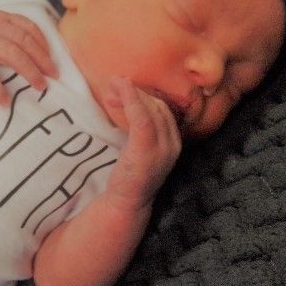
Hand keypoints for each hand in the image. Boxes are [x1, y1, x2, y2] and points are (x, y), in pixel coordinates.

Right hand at [0, 4, 58, 104]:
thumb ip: (7, 29)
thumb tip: (34, 49)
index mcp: (0, 17)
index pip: (29, 28)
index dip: (44, 44)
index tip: (54, 59)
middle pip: (24, 42)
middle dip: (42, 60)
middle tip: (54, 77)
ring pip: (11, 54)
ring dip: (29, 71)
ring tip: (39, 87)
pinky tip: (4, 101)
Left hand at [102, 78, 181, 211]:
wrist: (127, 201)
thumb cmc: (130, 172)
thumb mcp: (140, 147)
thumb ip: (140, 127)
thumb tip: (126, 100)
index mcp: (173, 141)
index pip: (163, 109)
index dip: (144, 94)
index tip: (124, 87)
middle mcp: (173, 143)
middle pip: (158, 106)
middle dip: (136, 92)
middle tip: (113, 85)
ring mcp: (162, 148)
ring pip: (151, 109)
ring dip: (131, 93)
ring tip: (112, 86)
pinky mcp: (146, 151)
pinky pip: (142, 119)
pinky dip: (131, 101)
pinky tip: (120, 92)